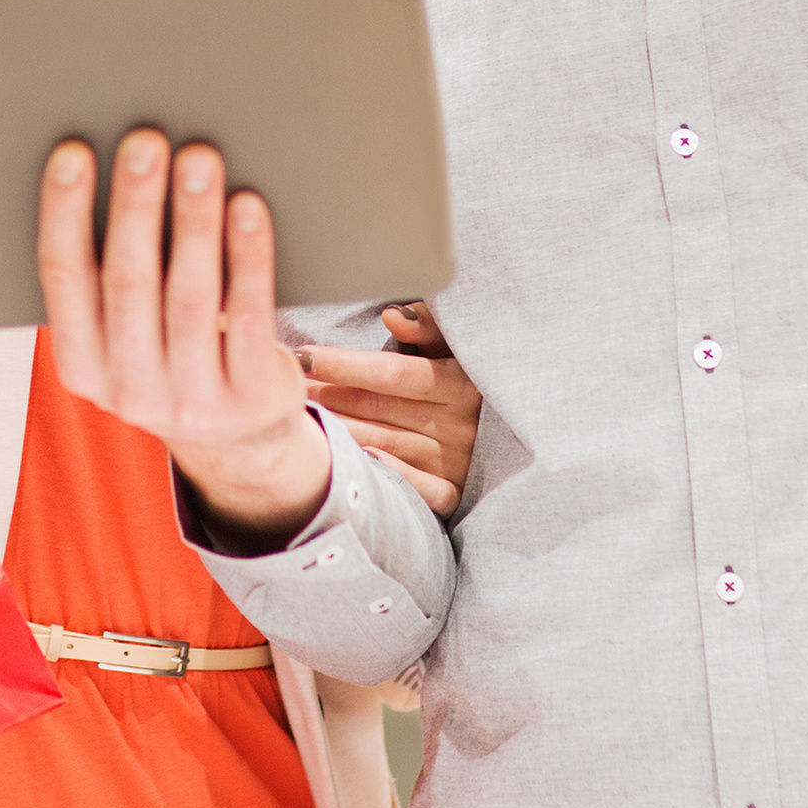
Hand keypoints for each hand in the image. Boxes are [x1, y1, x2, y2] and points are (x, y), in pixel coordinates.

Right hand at [37, 129, 330, 548]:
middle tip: (146, 141)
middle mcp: (127, 389)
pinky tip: (247, 207)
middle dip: (136, 204)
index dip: (64, 212)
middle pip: (128, 281)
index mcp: (80, 365)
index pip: (61, 278)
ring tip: (200, 159)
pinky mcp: (249, 395)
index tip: (73, 152)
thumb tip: (116, 167)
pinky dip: (247, 257)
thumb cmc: (173, 353)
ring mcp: (191, 399)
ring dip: (194, 220)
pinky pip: (247, 316)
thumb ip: (109, 275)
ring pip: (190, 295)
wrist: (239, 441)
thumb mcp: (123, 335)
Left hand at [302, 301, 481, 516]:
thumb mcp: (462, 347)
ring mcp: (457, 461)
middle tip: (286, 385)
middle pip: (378, 408)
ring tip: (300, 418)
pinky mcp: (457, 492)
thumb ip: (431, 327)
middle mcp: (459, 423)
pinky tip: (355, 461)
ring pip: (385, 444)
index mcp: (460, 383)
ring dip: (340, 431)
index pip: (392, 373)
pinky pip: (419, 490)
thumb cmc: (475, 379)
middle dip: (329, 395)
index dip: (345, 364)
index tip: (303, 356)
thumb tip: (393, 316)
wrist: (521, 427)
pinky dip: (389, 475)